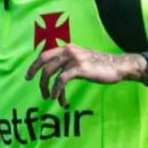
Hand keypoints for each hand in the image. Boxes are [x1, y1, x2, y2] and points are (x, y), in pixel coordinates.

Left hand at [25, 44, 147, 106]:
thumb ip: (70, 61)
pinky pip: (61, 81)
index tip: (29, 77)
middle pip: (44, 62)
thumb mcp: (82, 59)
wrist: (117, 66)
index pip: (44, 54)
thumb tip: (58, 72)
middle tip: (39, 91)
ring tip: (51, 98)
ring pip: (50, 73)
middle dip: (36, 77)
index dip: (34, 66)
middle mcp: (68, 50)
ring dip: (47, 88)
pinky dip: (57, 91)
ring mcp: (74, 59)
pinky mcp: (80, 68)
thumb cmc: (101, 65)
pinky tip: (59, 99)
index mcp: (68, 48)